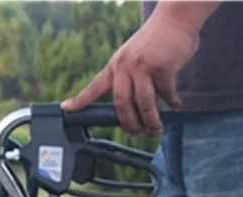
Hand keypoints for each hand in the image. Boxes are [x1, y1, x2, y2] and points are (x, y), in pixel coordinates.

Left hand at [60, 9, 203, 134]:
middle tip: (138, 133)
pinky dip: (172, 103)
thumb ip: (129, 79)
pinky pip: (166, 94)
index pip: (94, 86)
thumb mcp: (134, 57)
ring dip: (151, 121)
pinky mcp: (163, 67)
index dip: (79, 100)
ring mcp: (143, 66)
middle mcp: (125, 66)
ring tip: (155, 128)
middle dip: (129, 124)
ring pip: (144, 104)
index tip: (66, 109)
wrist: (177, 17)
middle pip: (121, 104)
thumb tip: (133, 109)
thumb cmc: (156, 40)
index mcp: (116, 65)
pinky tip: (175, 106)